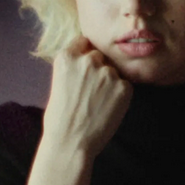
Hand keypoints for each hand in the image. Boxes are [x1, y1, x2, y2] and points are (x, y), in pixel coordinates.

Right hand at [42, 36, 132, 156]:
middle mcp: (88, 60)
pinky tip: (108, 109)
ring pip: (114, 71)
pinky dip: (120, 95)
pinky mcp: (124, 87)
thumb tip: (89, 58)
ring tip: (98, 103)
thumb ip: (74, 68)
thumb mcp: (59, 83)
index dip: (85, 53)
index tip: (86, 65)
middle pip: (100, 56)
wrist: (70, 142)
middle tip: (92, 91)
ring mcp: (108, 73)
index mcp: (67, 57)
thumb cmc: (60, 118)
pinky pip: (125, 85)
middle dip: (98, 68)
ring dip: (110, 82)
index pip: (83, 42)